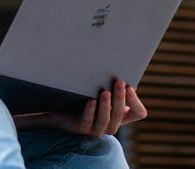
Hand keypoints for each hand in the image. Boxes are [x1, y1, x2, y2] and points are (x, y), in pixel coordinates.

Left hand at [14, 80, 146, 136]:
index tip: (130, 85)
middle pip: (122, 113)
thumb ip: (111, 83)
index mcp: (119, 115)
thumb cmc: (80, 95)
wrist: (55, 108)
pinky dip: (90, 111)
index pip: (139, 113)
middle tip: (119, 82)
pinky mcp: (80, 129)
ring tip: (105, 91)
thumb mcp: (99, 88)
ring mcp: (96, 128)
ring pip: (107, 120)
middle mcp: (111, 124)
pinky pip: (87, 122)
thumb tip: (122, 65)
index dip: (135, 100)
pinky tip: (90, 101)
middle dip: (121, 97)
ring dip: (107, 105)